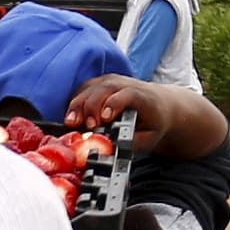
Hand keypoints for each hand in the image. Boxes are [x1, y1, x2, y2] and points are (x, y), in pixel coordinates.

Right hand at [66, 75, 227, 159]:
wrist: (158, 104)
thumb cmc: (153, 122)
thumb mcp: (150, 137)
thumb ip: (133, 142)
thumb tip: (113, 148)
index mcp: (142, 97)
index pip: (126, 95)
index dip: (114, 104)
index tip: (105, 118)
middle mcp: (125, 84)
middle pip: (104, 90)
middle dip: (91, 108)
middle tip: (86, 126)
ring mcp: (110, 81)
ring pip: (90, 88)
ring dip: (78, 105)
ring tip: (71, 123)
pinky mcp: (99, 83)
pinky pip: (82, 89)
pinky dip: (74, 102)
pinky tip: (71, 117)